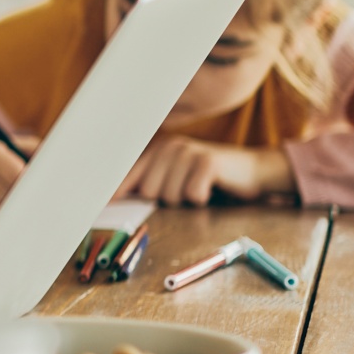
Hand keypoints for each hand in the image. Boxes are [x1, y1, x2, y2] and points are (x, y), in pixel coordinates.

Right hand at [0, 135, 37, 217]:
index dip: (33, 183)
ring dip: (17, 207)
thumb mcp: (13, 144)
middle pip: (12, 194)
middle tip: (41, 198)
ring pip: (5, 208)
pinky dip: (5, 214)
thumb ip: (36, 150)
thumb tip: (58, 164)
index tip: (45, 188)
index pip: (17, 175)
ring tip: (22, 200)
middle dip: (28, 197)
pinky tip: (7, 205)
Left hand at [117, 136, 292, 205]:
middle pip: (149, 191)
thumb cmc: (210, 180)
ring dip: (186, 201)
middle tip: (186, 192)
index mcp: (156, 151)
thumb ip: (148, 186)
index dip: (114, 192)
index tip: (100, 206)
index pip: (127, 174)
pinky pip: (192, 195)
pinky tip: (212, 188)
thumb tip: (112, 201)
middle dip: (166, 201)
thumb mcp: (176, 180)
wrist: (253, 171)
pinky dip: (202, 199)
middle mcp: (168, 147)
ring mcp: (187, 151)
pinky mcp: (207, 161)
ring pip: (170, 196)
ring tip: (200, 189)